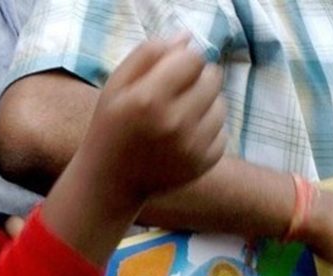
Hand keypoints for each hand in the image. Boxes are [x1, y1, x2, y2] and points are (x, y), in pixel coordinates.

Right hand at [80, 34, 226, 205]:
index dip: (183, 61)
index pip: (194, 59)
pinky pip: (221, 131)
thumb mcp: (117, 84)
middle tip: (176, 93)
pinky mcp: (203, 163)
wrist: (111, 181)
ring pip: (220, 105)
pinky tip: (184, 136)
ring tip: (179, 115)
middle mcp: (174, 123)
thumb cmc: (111, 126)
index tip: (170, 72)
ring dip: (204, 104)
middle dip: (197, 79)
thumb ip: (148, 54)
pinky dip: (207, 130)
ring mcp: (192, 147)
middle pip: (213, 78)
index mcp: (149, 99)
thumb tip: (186, 38)